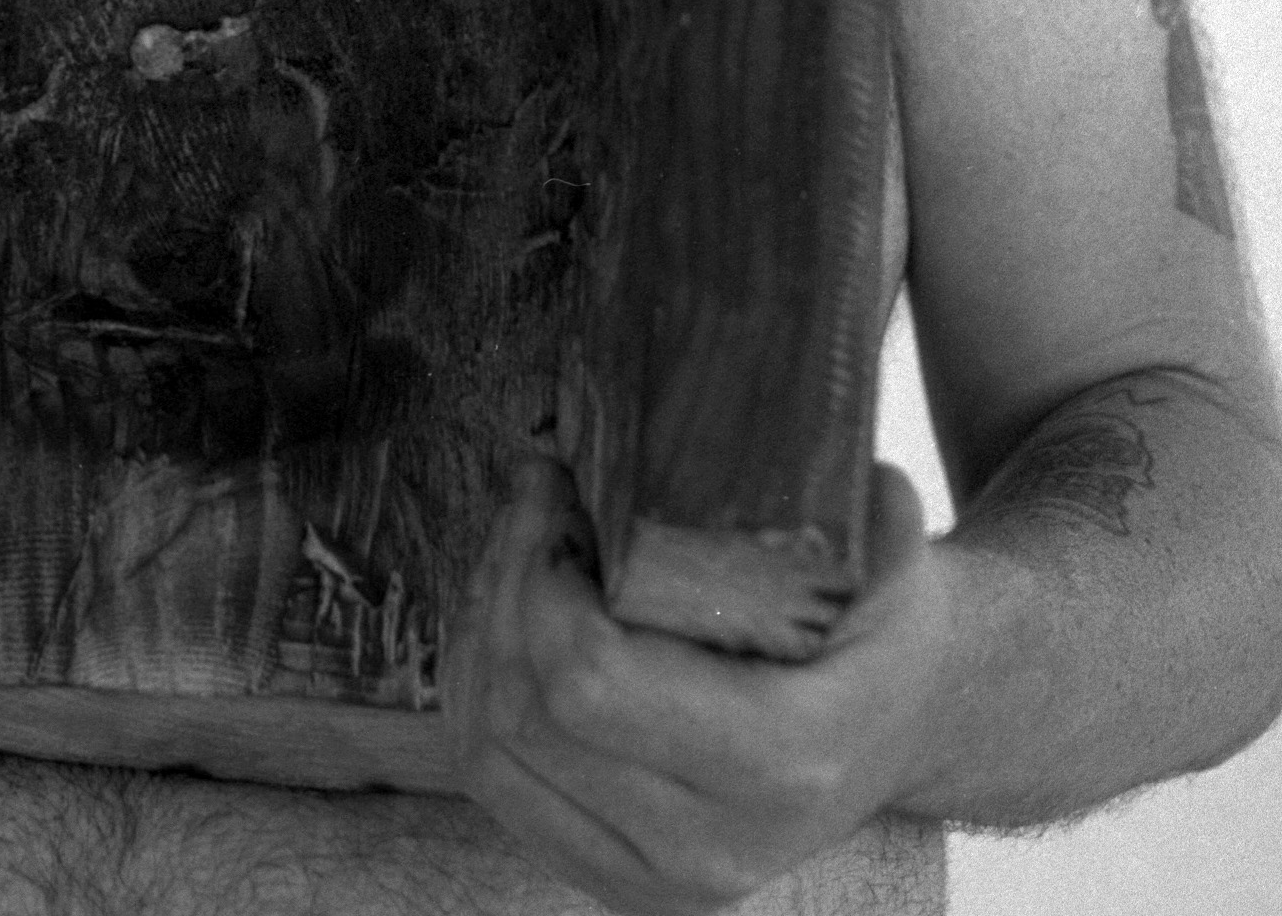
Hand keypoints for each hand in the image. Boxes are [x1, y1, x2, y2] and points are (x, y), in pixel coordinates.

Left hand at [444, 456, 949, 912]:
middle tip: (532, 496)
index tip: (556, 486)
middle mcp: (714, 847)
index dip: (540, 572)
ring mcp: (658, 880)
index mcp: (781, 762)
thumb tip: (869, 486)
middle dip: (506, 577)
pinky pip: (490, 777)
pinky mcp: (615, 880)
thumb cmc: (874, 631)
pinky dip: (472, 685)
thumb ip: (879, 527)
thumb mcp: (889, 567)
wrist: (891, 731)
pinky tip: (505, 617)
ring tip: (515, 547)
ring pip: (489, 746)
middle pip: (525, 707)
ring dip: (479, 627)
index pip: (588, 680)